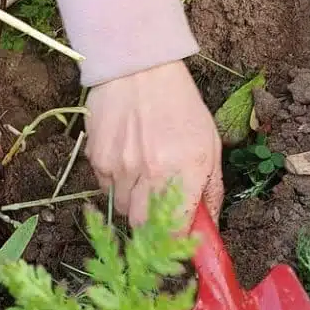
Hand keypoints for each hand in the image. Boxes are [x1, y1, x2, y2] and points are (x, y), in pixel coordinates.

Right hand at [85, 61, 223, 227]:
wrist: (139, 69)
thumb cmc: (180, 105)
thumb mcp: (210, 144)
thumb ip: (211, 190)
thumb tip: (210, 225)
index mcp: (186, 171)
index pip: (176, 231)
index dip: (176, 240)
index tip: (179, 239)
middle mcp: (151, 173)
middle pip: (144, 227)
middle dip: (153, 224)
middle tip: (161, 207)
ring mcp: (120, 167)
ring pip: (122, 209)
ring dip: (134, 202)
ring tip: (143, 175)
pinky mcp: (97, 159)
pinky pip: (105, 189)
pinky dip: (116, 184)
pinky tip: (126, 160)